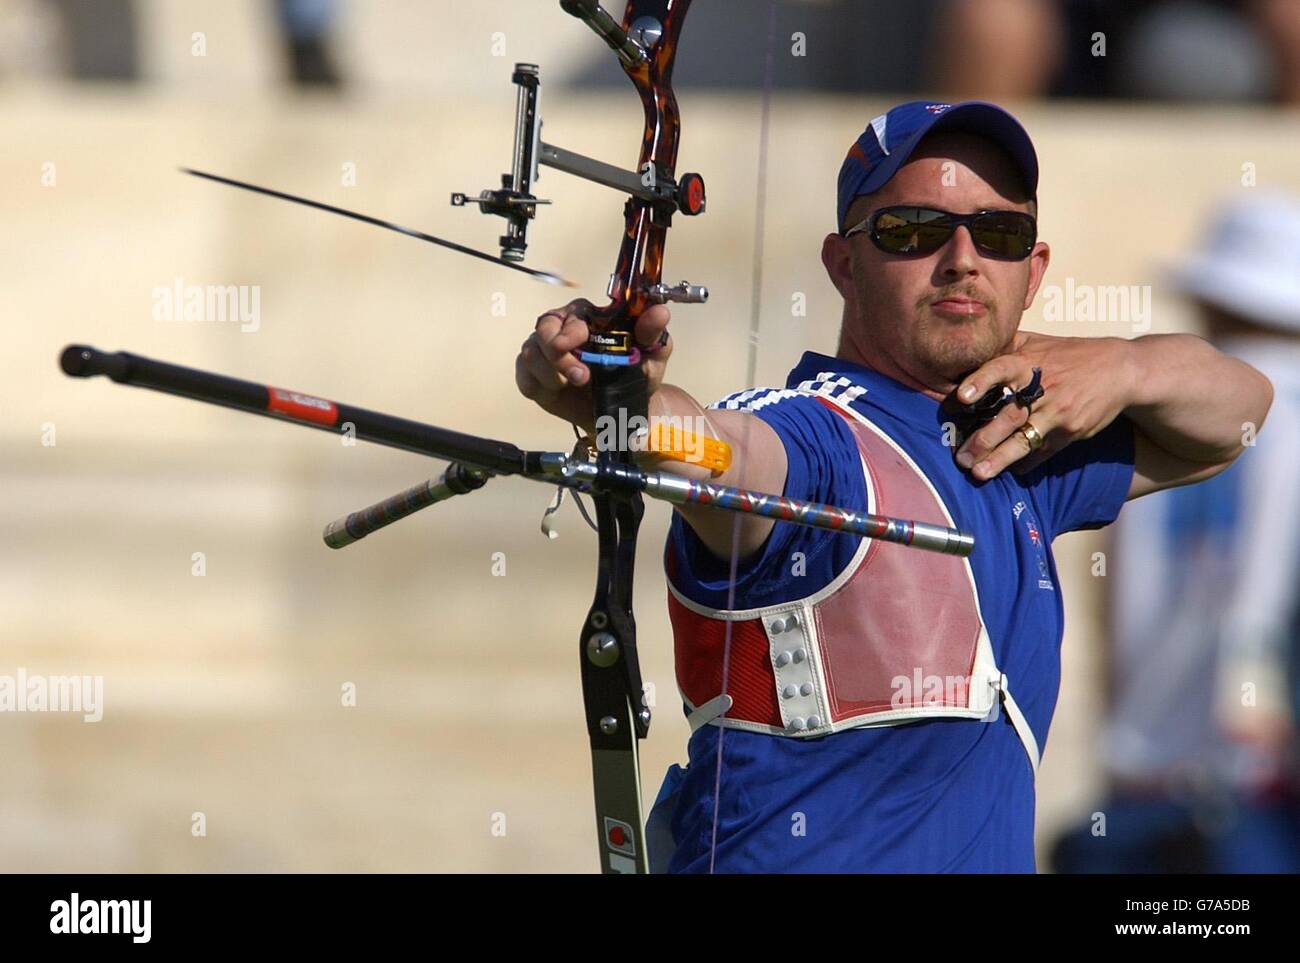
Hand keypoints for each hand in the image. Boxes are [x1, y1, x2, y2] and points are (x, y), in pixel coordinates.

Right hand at [515, 300, 672, 429]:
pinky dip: (535, 382)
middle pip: (544, 327)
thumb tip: (660, 311)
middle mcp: (563, 330)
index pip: (572, 311)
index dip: (571, 326)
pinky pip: (523, 375)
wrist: (622, 413)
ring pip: (530, 351)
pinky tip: (554, 391)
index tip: (580, 341)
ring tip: (573, 385)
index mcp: (590, 319)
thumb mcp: (652, 356)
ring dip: (550, 371)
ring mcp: (545, 353)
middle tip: (580, 376)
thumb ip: (653, 333)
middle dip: (557, 351)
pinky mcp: (534, 376)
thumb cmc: (635, 377)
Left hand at [952, 331, 1134, 479]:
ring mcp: (1057, 412)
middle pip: (1009, 416)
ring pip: (1024, 439)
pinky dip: (1026, 463)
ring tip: (978, 474)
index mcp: (1029, 363)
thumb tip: (970, 351)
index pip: (1000, 368)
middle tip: (960, 457)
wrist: (1120, 369)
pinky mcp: (1071, 431)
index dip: (980, 381)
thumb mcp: (1039, 342)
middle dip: (983, 439)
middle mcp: (1042, 388)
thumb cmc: (1071, 354)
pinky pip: (1044, 451)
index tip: (962, 397)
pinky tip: (1010, 471)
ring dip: (1000, 459)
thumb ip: (1006, 346)